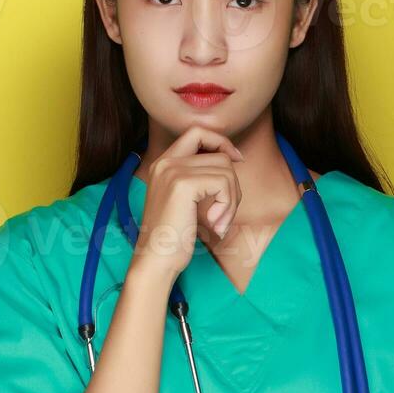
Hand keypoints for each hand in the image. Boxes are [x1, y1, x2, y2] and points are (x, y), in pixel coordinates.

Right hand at [131, 125, 244, 281]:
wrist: (156, 260)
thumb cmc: (173, 237)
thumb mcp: (186, 200)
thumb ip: (200, 177)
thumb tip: (233, 158)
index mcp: (163, 162)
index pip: (197, 131)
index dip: (222, 142)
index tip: (237, 160)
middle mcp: (166, 161)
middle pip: (219, 153)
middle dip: (233, 183)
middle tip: (227, 210)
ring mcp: (173, 171)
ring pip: (226, 170)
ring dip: (231, 200)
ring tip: (220, 222)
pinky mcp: (183, 185)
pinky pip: (223, 183)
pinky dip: (227, 206)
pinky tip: (215, 225)